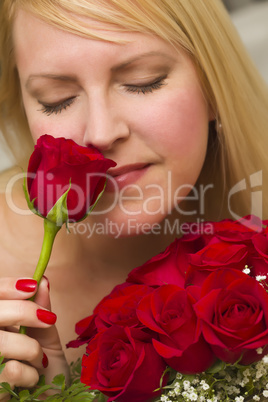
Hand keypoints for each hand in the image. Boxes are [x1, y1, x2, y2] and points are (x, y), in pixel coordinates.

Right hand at [0, 277, 68, 399]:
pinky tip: (30, 381)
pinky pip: (9, 369)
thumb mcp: (45, 334)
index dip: (7, 286)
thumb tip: (43, 280)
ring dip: (28, 348)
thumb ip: (41, 309)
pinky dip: (29, 373)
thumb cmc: (44, 367)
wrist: (50, 399)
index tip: (32, 285)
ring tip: (39, 359)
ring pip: (0, 342)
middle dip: (23, 310)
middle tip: (48, 318)